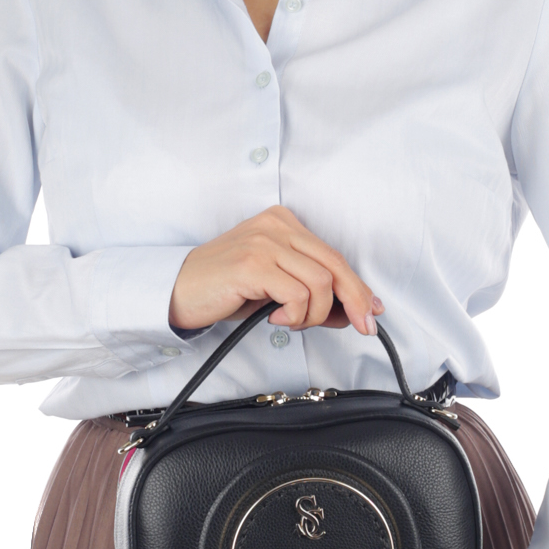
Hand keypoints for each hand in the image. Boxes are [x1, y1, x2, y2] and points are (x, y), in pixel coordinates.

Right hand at [169, 205, 382, 334]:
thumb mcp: (274, 289)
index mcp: (283, 222)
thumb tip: (349, 311)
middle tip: (363, 326)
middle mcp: (276, 225)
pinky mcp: (253, 263)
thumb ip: (309, 292)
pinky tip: (275, 319)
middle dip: (354, 301)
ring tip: (290, 321)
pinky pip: (297, 294)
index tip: (371, 310)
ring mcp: (264, 242)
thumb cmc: (225, 290)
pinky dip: (295, 314)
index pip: (333, 256)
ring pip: (320, 282)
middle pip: (335, 265)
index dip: (357, 287)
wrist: (178, 291)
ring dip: (313, 314)